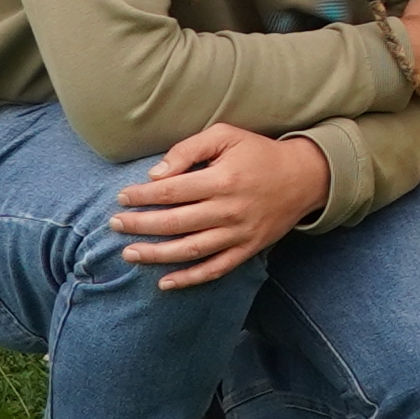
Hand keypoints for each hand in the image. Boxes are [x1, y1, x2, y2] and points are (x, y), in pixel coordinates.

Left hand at [106, 122, 331, 287]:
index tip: (122, 197)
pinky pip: (215, 269)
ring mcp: (239, 233)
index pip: (172, 190)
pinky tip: (165, 282)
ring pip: (190, 250)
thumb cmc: (259, 153)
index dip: (143, 196)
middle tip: (114, 224)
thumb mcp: (227, 136)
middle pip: (175, 223)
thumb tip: (157, 174)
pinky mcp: (247, 249)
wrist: (305, 177)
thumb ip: (190, 150)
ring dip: (156, 255)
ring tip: (129, 253)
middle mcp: (229, 210)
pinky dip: (190, 279)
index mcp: (223, 179)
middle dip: (140, 225)